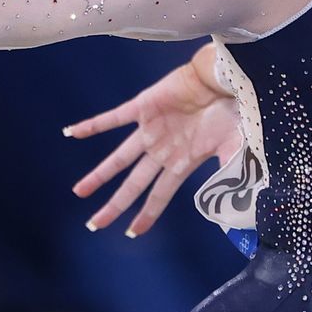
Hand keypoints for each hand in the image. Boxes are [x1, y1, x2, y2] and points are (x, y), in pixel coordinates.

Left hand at [65, 56, 241, 237]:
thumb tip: (240, 210)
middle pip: (133, 185)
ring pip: (118, 158)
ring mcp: (150, 130)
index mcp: (181, 163)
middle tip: (94, 225)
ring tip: (79, 191)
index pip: (159, 196)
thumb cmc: (231, 112)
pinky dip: (93, 125)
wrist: (223, 78)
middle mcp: (161, 150)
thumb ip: (231, 177)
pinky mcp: (142, 107)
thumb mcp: (235, 149)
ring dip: (99, 175)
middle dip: (114, 206)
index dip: (146, 215)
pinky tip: (72, 133)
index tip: (132, 233)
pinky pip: (113, 118)